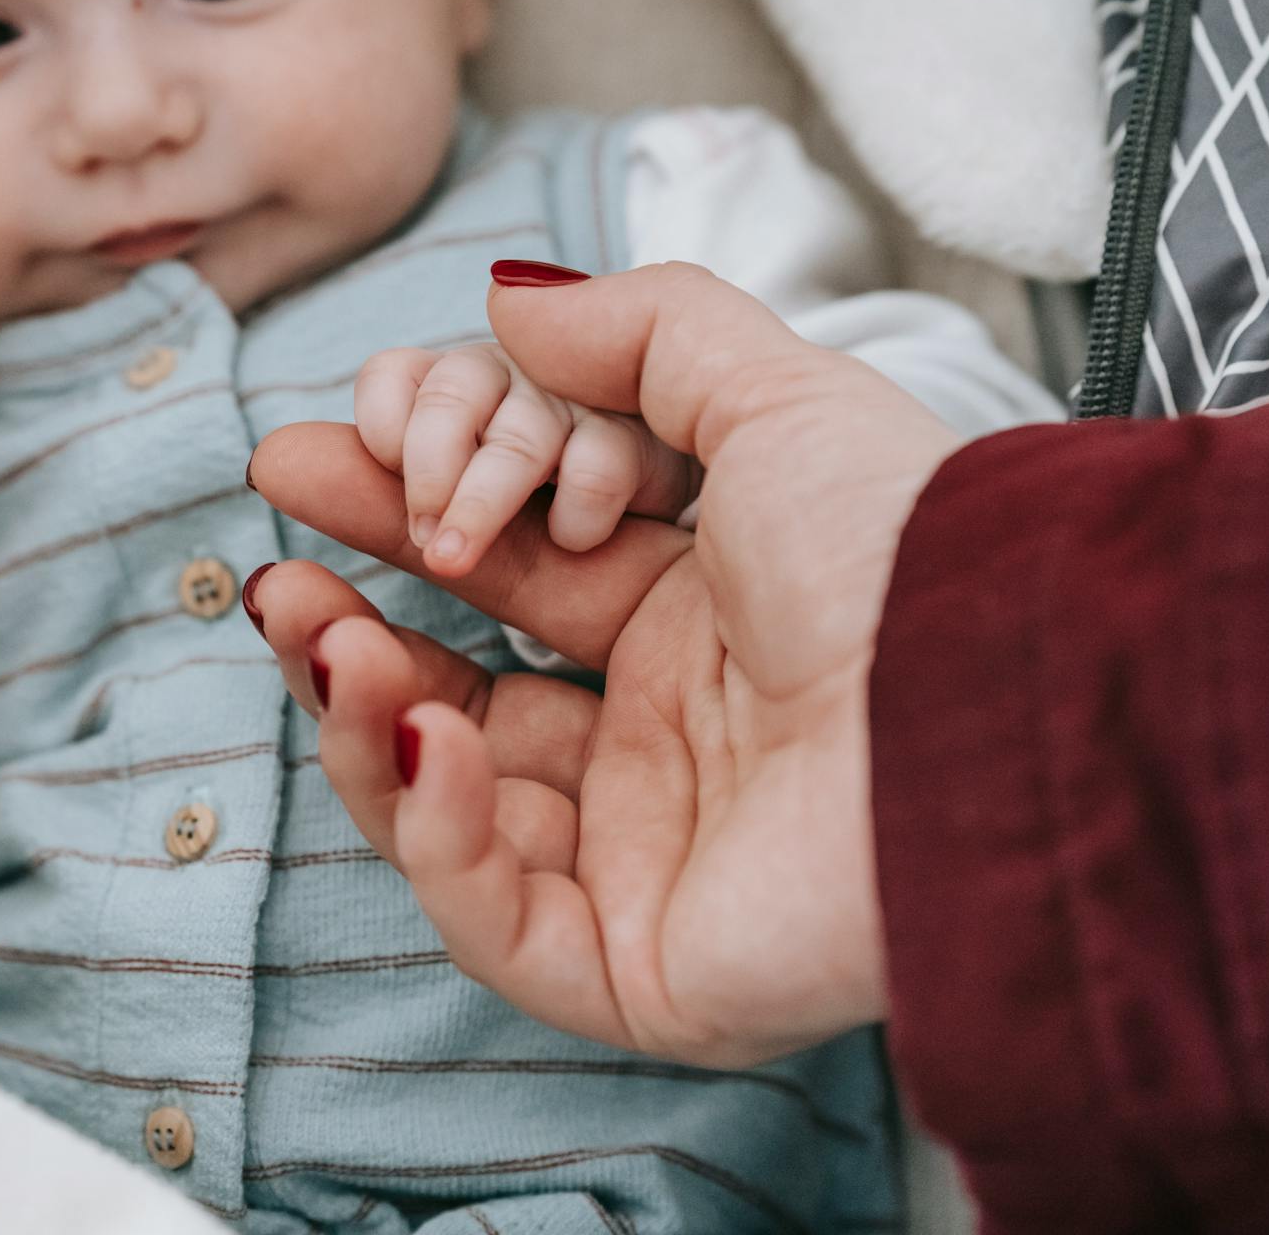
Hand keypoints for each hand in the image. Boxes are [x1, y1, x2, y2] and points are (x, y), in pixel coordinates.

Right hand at [248, 263, 961, 1066]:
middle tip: (274, 558)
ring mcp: (644, 858)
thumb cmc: (903, 556)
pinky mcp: (637, 967)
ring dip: (361, 712)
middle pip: (459, 685)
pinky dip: (433, 825)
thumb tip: (505, 300)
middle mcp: (664, 740)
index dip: (410, 510)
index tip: (322, 449)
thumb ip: (637, 335)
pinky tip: (424, 726)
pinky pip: (494, 917)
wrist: (994, 708)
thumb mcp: (769, 396)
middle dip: (352, 614)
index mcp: (698, 618)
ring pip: (449, 807)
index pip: (513, 568)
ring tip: (313, 626)